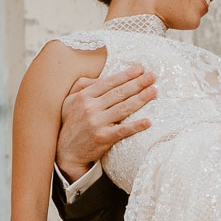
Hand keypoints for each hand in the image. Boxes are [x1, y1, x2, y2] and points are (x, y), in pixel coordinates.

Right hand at [56, 65, 156, 179]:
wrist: (66, 152)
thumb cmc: (71, 123)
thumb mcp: (70, 100)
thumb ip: (83, 85)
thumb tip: (102, 77)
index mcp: (84, 96)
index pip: (109, 82)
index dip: (126, 75)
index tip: (140, 68)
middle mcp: (90, 108)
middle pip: (119, 93)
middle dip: (138, 83)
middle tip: (152, 76)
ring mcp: (97, 123)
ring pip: (124, 108)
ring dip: (141, 99)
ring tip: (154, 91)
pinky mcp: (103, 138)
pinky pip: (123, 130)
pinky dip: (136, 126)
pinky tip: (149, 121)